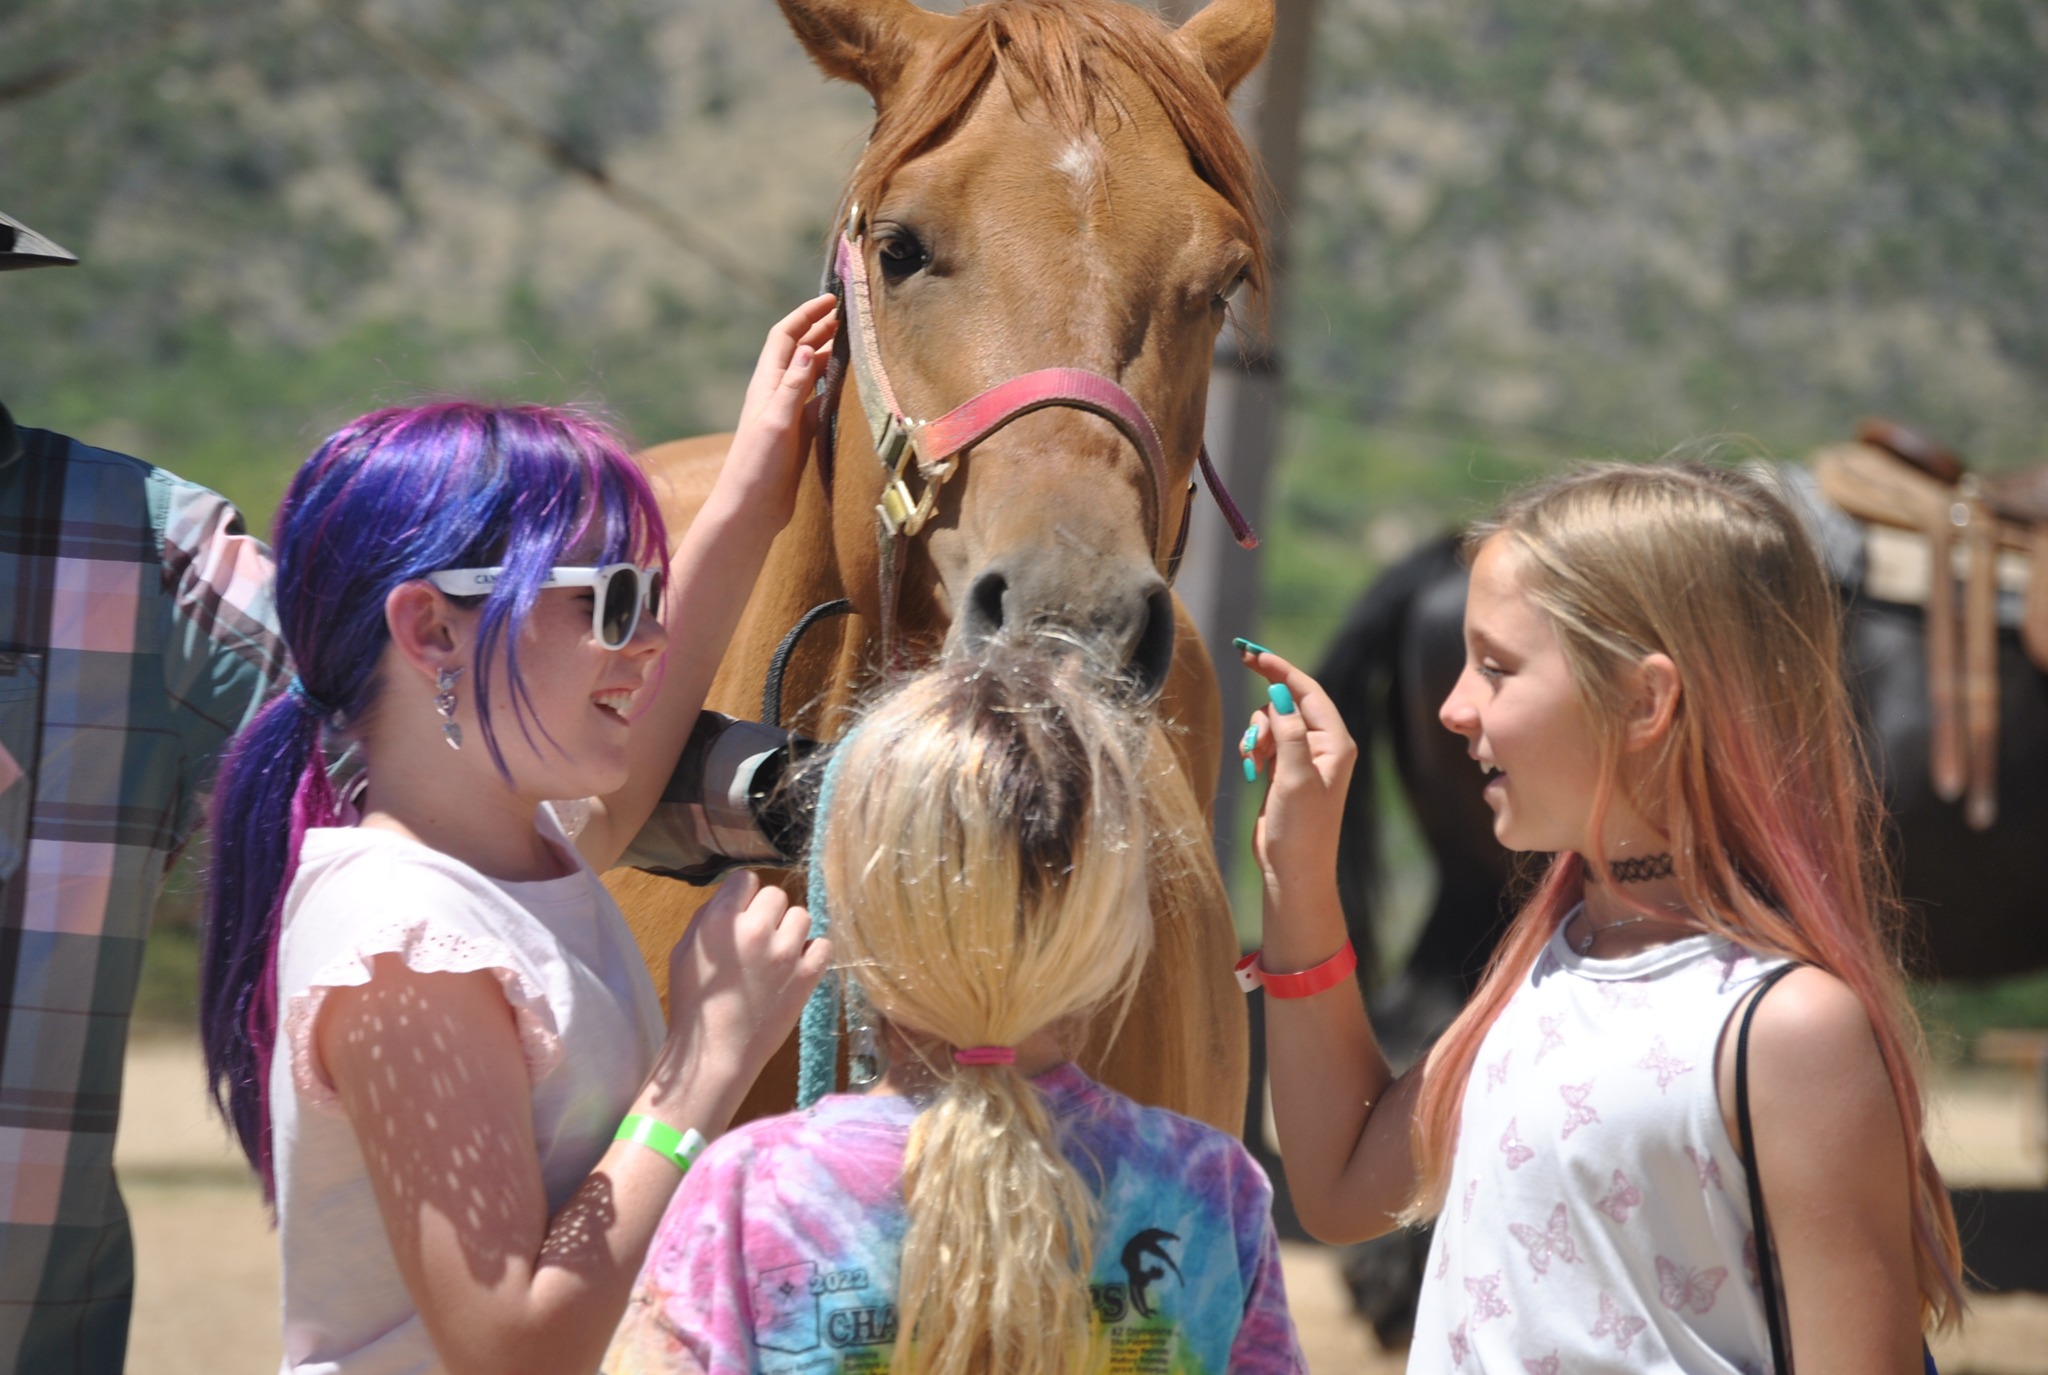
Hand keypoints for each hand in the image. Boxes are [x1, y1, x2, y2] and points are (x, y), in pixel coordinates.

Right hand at [660, 871, 831, 1108]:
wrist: (715, 1053)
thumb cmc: (694, 1004)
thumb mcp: (683, 952)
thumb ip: (707, 918)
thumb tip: (731, 899)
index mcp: (720, 921)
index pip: (746, 879)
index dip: (744, 897)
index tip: (742, 916)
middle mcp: (754, 930)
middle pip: (776, 894)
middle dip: (768, 913)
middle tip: (760, 938)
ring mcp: (784, 953)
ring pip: (803, 916)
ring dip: (792, 931)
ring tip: (779, 954)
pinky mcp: (806, 976)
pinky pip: (824, 945)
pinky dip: (814, 953)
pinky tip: (798, 965)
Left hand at [720, 294, 838, 524]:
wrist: (750, 509)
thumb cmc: (758, 466)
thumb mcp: (777, 422)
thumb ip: (793, 386)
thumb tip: (809, 348)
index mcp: (766, 385)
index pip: (785, 337)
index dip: (805, 315)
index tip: (831, 300)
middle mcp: (776, 394)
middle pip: (799, 351)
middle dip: (821, 330)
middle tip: (850, 317)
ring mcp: (787, 414)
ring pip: (811, 375)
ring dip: (829, 357)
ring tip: (855, 345)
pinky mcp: (798, 434)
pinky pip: (818, 401)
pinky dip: (833, 388)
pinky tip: (850, 388)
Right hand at [1237, 646, 1356, 896]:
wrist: (1293, 870)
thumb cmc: (1301, 829)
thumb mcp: (1294, 777)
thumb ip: (1289, 732)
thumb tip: (1279, 693)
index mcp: (1336, 743)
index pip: (1308, 691)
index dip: (1280, 669)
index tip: (1251, 652)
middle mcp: (1323, 745)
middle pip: (1288, 702)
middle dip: (1265, 710)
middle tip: (1245, 687)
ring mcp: (1303, 758)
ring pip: (1272, 722)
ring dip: (1256, 734)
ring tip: (1254, 762)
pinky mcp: (1286, 771)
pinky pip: (1266, 742)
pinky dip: (1254, 749)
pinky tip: (1252, 770)